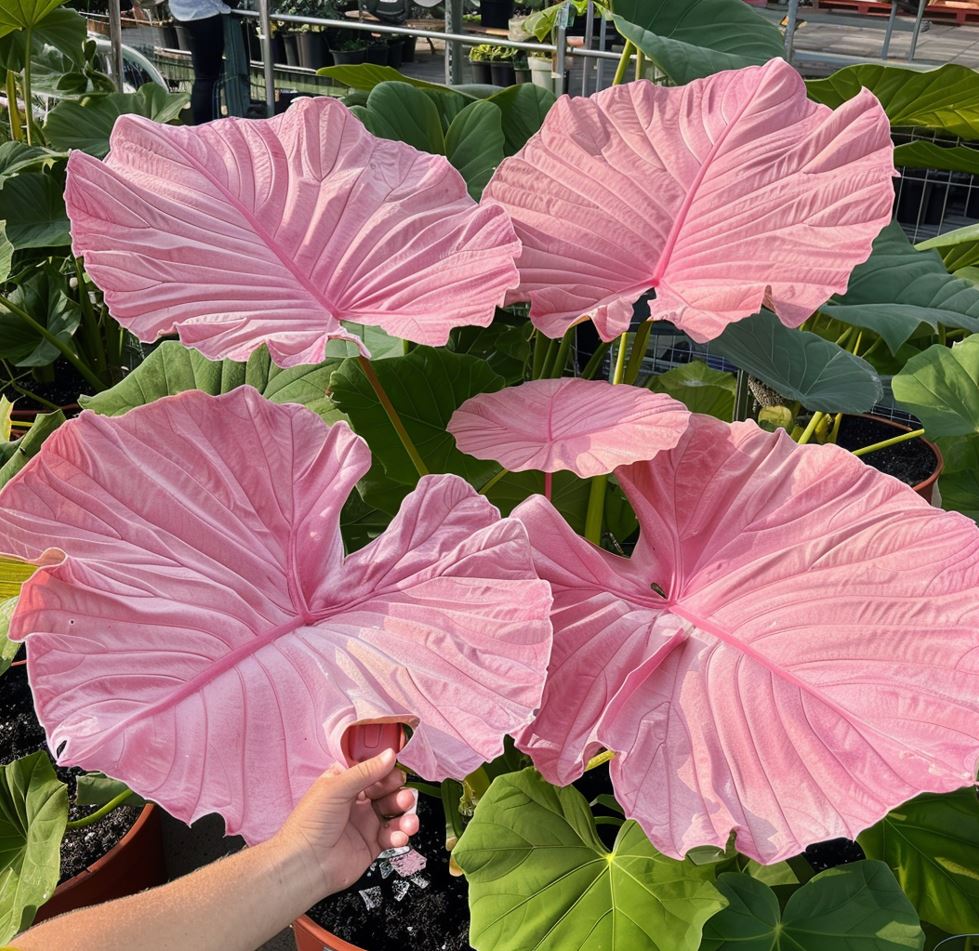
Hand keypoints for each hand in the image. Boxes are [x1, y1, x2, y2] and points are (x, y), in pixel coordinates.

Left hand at [272, 749, 419, 896]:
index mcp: (345, 783)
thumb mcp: (336, 787)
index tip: (397, 771)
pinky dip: (400, 835)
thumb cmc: (309, 824)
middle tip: (404, 797)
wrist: (305, 865)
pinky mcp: (371, 844)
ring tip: (408, 821)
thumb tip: (389, 755)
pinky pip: (393, 836)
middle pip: (387, 791)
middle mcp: (356, 802)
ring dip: (405, 815)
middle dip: (399, 792)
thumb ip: (366, 771)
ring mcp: (365, 823)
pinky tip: (399, 836)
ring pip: (394, 813)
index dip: (387, 770)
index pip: (373, 770)